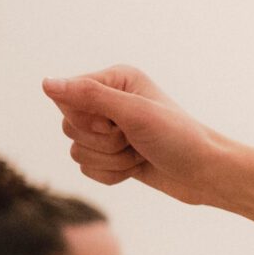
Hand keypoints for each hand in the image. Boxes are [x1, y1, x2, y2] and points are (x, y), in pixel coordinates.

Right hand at [41, 66, 222, 199]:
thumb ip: (89, 96)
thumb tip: (46, 83)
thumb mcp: (134, 114)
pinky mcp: (112, 155)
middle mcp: (109, 101)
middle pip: (69, 126)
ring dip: (110, 160)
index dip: (87, 120)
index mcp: (115, 80)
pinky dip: (112, 174)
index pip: (67, 99)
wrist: (207, 174)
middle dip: (103, 143)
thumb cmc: (179, 138)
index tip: (119, 125)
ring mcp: (110, 129)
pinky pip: (88, 169)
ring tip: (140, 154)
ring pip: (77, 151)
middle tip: (134, 140)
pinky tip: (137, 167)